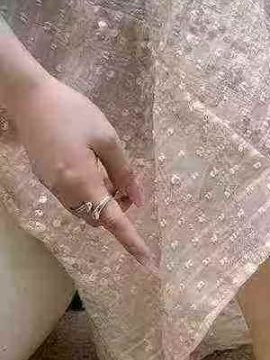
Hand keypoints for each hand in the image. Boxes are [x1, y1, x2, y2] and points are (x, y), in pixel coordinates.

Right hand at [6, 73, 158, 272]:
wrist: (29, 97)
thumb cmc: (73, 112)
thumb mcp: (107, 139)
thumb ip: (125, 172)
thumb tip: (139, 200)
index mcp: (83, 182)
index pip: (114, 221)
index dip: (133, 242)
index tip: (149, 263)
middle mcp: (65, 191)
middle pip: (99, 218)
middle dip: (118, 209)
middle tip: (128, 184)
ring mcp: (52, 186)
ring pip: (85, 209)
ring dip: (103, 201)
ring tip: (110, 171)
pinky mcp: (45, 179)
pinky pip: (73, 198)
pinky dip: (90, 192)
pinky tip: (94, 167)